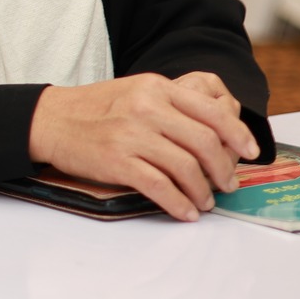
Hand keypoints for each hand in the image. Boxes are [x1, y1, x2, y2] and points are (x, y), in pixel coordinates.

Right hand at [28, 72, 258, 222]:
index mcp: (156, 87)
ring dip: (202, 191)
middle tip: (228, 184)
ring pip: (185, 167)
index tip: (249, 151)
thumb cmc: (95, 108)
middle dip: (222, 169)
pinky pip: (159, 186)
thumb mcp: (136, 91)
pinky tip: (185, 211)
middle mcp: (146, 107)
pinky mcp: (117, 161)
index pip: (210, 110)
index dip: (237, 133)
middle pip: (203, 142)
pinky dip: (178, 203)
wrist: (50, 119)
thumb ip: (171, 104)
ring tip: (205, 201)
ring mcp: (131, 135)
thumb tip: (212, 132)